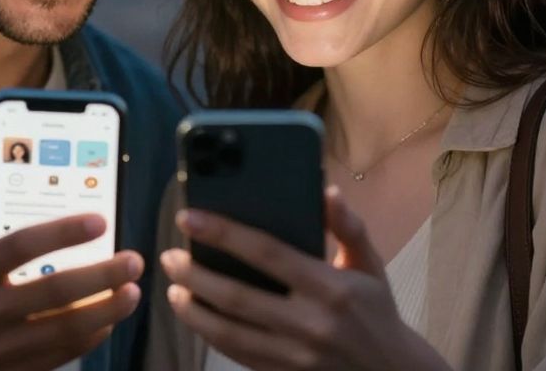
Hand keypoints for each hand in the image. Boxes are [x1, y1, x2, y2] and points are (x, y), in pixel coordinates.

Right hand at [0, 182, 142, 370]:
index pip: (19, 247)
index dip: (62, 232)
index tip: (99, 221)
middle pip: (53, 292)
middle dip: (101, 275)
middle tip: (133, 260)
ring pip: (64, 329)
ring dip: (106, 309)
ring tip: (133, 291)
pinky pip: (60, 355)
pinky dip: (90, 338)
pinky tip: (108, 320)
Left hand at [160, 186, 447, 370]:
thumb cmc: (376, 311)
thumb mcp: (370, 264)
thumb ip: (348, 227)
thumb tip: (326, 191)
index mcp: (330, 288)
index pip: (267, 253)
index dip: (224, 233)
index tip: (189, 218)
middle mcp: (310, 323)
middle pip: (237, 296)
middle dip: (195, 275)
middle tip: (169, 256)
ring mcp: (294, 355)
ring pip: (228, 332)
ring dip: (193, 309)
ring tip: (173, 288)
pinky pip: (236, 355)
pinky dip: (209, 334)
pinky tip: (194, 315)